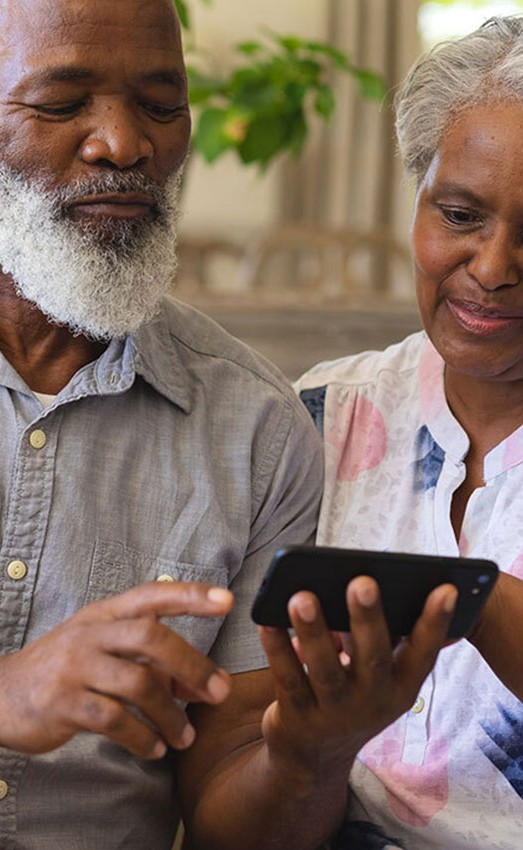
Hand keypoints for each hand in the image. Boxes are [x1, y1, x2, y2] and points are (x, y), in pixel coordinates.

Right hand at [0, 581, 232, 758]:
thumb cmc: (65, 669)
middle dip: (192, 664)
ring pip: (137, 683)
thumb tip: (201, 683)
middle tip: (220, 691)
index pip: (153, 595)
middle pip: (152, 637)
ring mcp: (76, 667)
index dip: (191, 596)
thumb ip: (152, 661)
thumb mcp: (105, 651)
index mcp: (105, 615)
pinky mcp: (63, 703)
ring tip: (185, 737)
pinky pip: (114, 720)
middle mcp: (92, 633)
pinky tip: (153, 748)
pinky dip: (141, 737)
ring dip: (170, 714)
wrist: (2, 694)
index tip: (228, 601)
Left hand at [259, 576, 456, 790]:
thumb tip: (382, 584)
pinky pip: (287, 679)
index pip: (424, 653)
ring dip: (314, 631)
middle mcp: (373, 702)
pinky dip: (277, 650)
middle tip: (362, 582)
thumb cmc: (352, 697)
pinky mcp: (298, 719)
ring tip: (301, 597)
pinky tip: (268, 623)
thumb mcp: (380, 679)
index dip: (436, 623)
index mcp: (400, 687)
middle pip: (373, 658)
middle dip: (368, 618)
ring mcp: (335, 714)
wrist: (313, 759)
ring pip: (325, 670)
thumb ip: (386, 639)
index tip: (445, 589)